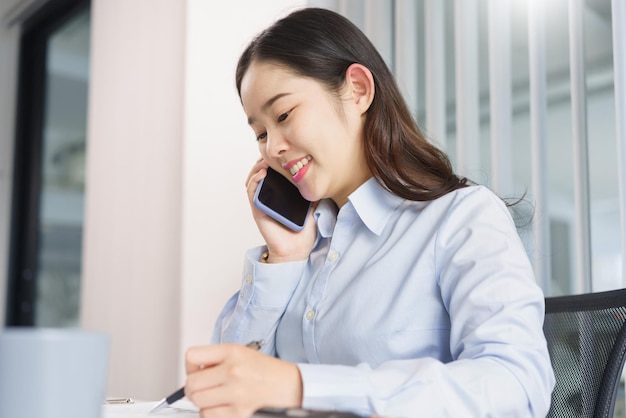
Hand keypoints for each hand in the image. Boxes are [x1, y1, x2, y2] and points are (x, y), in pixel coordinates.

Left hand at [185, 344, 302, 417]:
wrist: (292, 386)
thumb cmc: (268, 371)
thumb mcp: (243, 354)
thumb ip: (217, 360)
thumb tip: (193, 374)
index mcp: (232, 352)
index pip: (192, 356)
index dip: (190, 367)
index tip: (197, 371)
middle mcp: (233, 370)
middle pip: (191, 383)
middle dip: (193, 388)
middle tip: (203, 389)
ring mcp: (236, 393)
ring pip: (198, 401)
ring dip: (203, 402)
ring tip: (216, 398)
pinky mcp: (239, 412)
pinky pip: (209, 415)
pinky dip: (212, 413)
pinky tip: (224, 406)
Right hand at [245, 159, 316, 262]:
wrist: (297, 249)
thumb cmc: (303, 230)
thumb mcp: (312, 205)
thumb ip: (312, 192)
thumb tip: (321, 177)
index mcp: (279, 194)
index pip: (272, 172)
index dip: (273, 161)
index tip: (281, 151)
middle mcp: (268, 197)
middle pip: (260, 172)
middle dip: (264, 160)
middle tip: (272, 153)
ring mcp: (261, 203)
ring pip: (253, 180)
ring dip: (256, 167)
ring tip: (265, 160)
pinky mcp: (257, 210)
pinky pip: (251, 192)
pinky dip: (254, 181)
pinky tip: (262, 173)